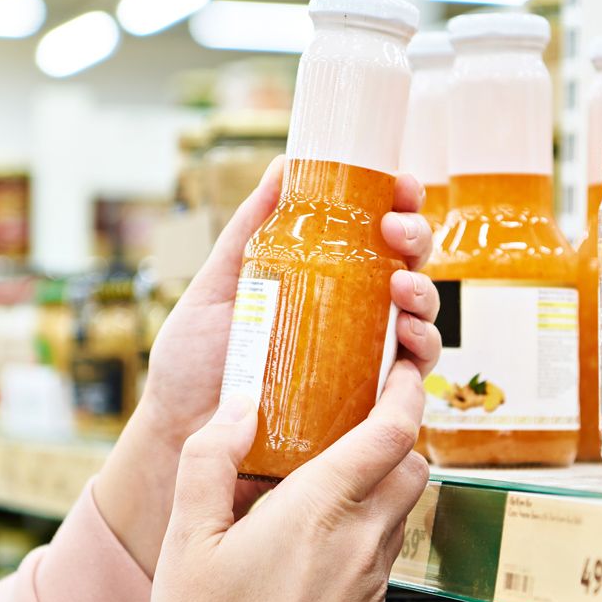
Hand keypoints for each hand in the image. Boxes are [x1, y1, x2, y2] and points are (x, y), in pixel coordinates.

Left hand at [95, 157, 440, 573]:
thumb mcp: (217, 286)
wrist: (177, 437)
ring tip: (402, 286)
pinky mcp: (364, 410)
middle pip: (405, 271)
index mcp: (322, 285)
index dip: (396, 205)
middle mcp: (351, 322)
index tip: (398, 184)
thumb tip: (282, 165)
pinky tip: (409, 339)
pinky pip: (411, 382)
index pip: (373, 237)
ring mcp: (361, 365)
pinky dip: (422, 355)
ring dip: (424, 296)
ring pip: (419, 321)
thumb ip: (248, 230)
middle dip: (416, 241)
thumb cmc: (193, 367)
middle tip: (398, 230)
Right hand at [151, 361, 429, 601]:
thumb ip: (209, 461)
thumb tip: (235, 406)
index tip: (402, 365)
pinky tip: (323, 538)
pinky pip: (386, 552)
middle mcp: (361, 543)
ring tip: (338, 473)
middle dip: (401, 432)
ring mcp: (372, 584)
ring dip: (386, 481)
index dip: (406, 390)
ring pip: (404, 510)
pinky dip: (370, 527)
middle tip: (367, 414)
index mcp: (320, 511)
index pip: (392, 432)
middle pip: (414, 466)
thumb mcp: (187, 540)